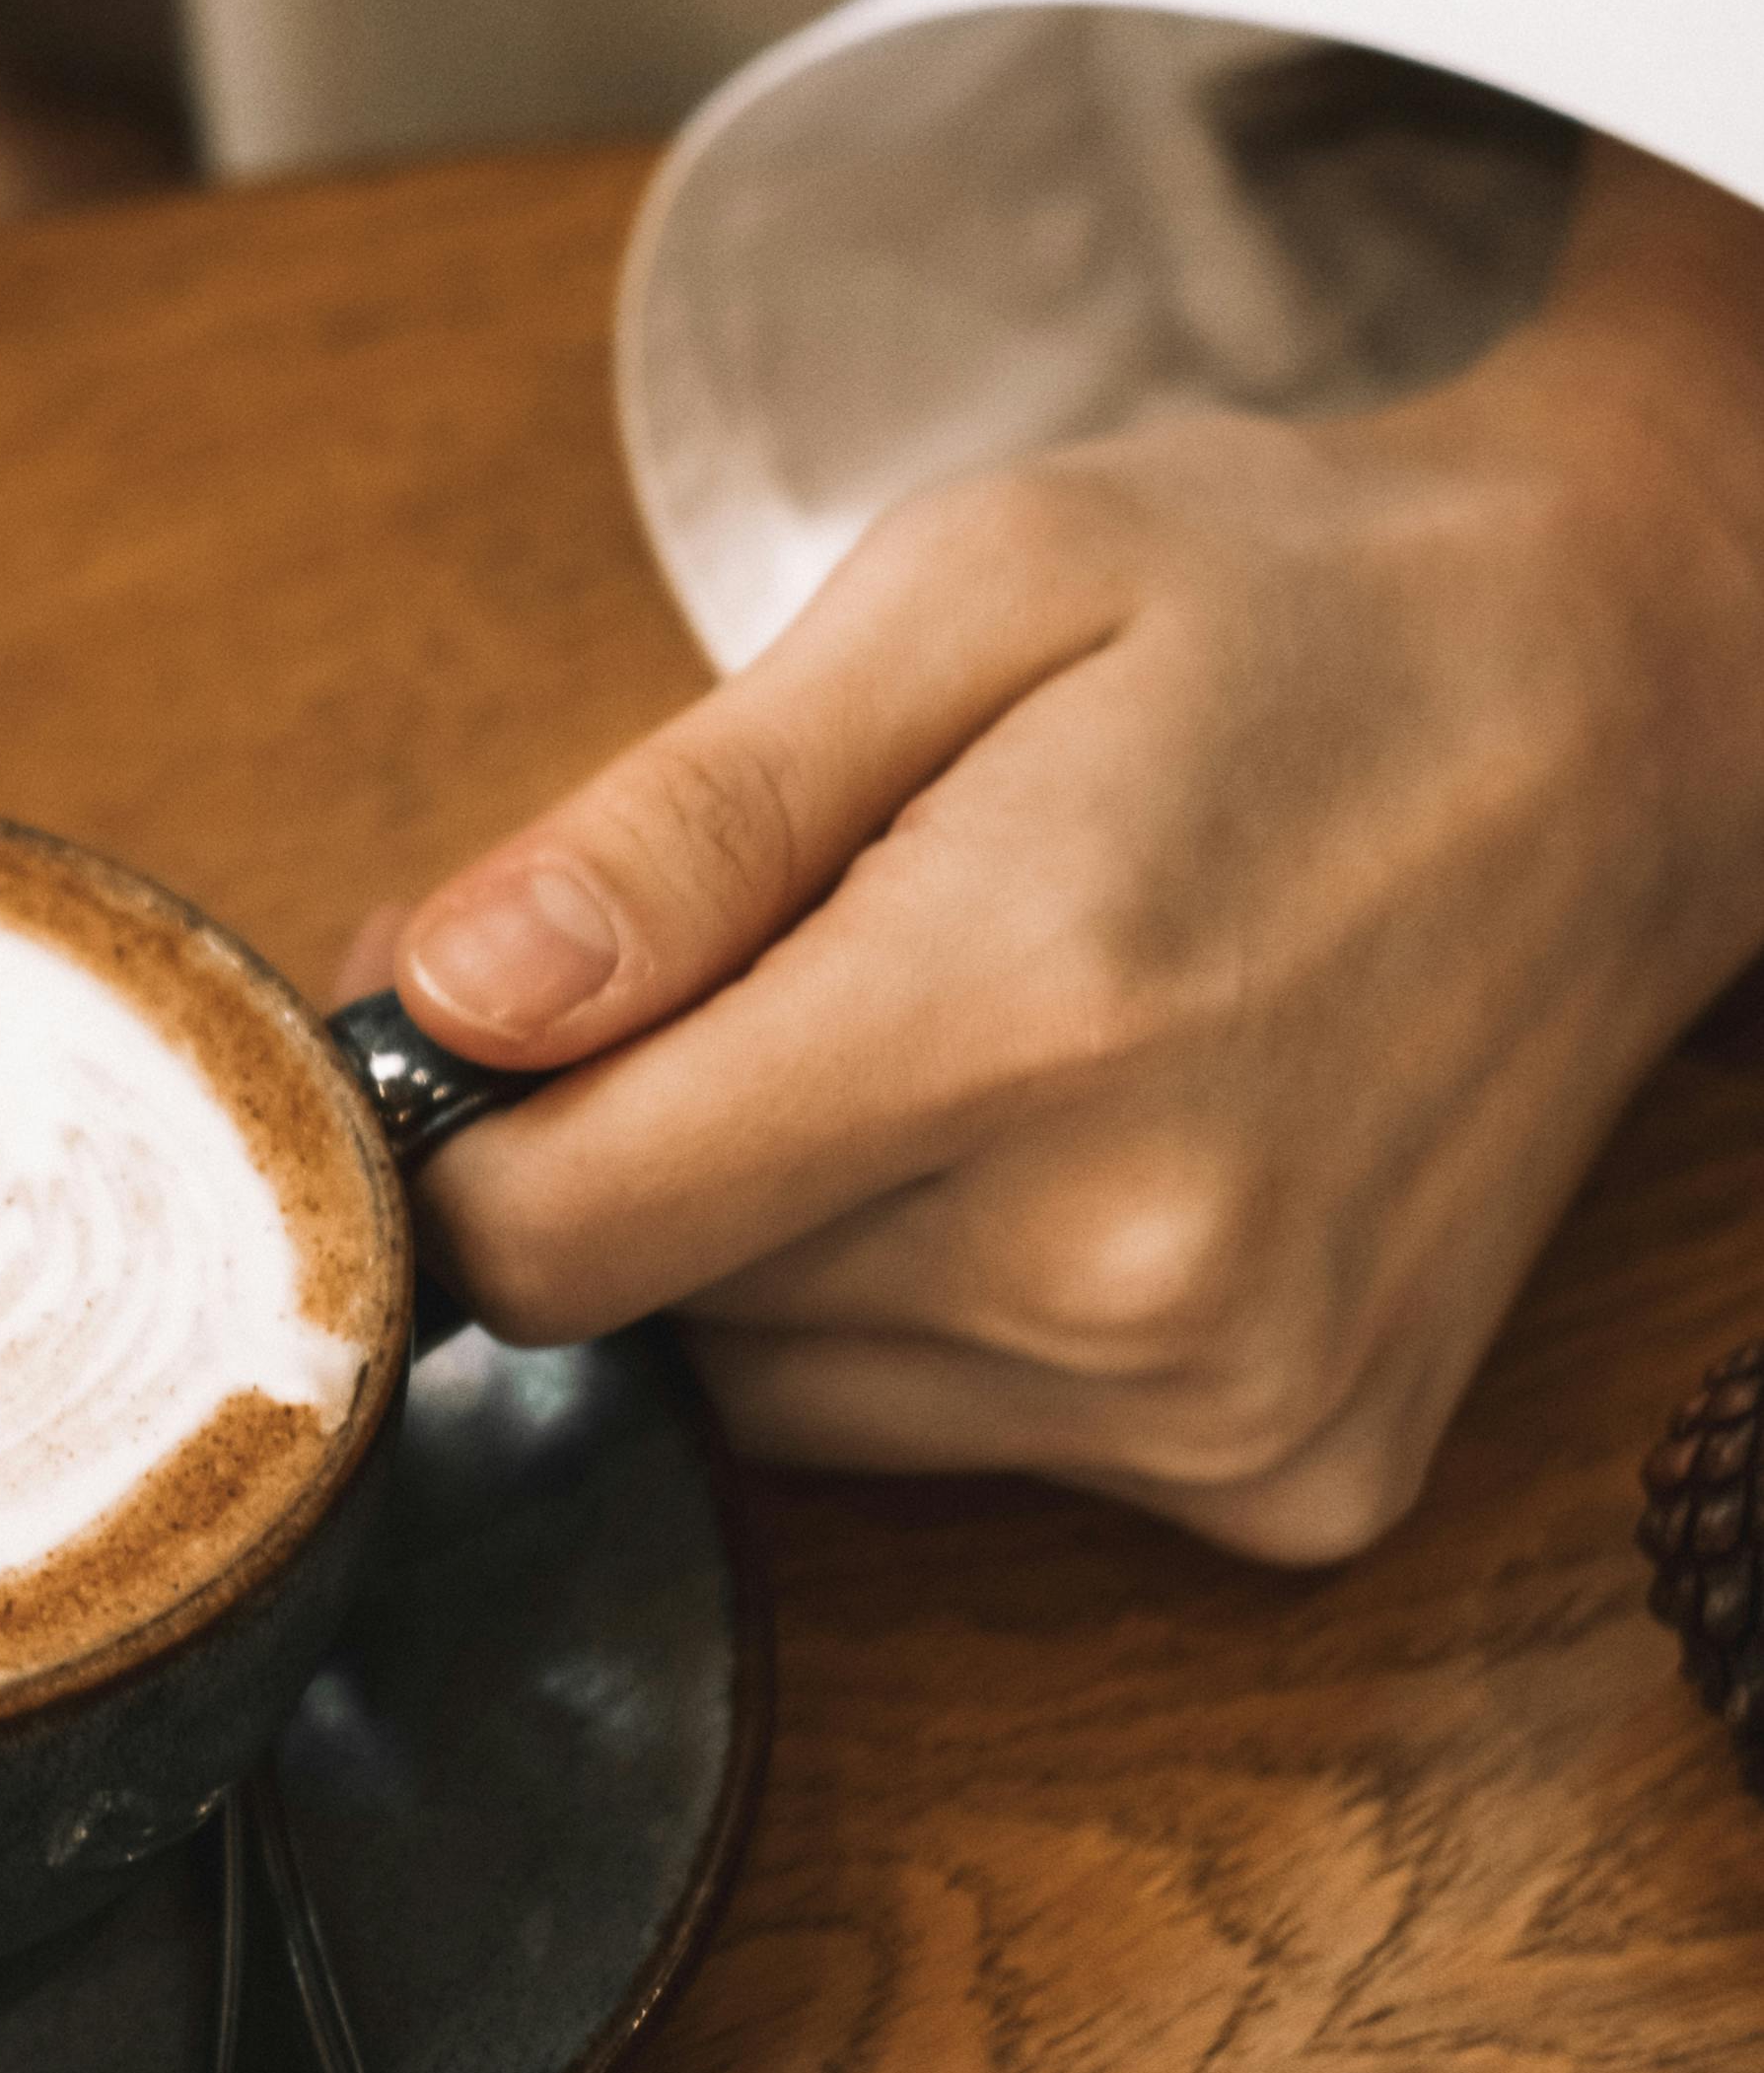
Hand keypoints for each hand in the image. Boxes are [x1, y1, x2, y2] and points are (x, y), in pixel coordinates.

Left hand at [348, 144, 1763, 1557]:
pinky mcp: (1294, 1482)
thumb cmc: (1283, 612)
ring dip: (804, 1247)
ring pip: (797, 1401)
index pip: (553, 1235)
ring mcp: (1227, 1403)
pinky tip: (1096, 1143)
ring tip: (979, 1032)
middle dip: (664, 1147)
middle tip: (808, 955)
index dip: (461, 1136)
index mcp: (1019, 1015)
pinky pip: (973, 1449)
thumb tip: (438, 995)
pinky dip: (965, 1321)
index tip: (490, 1025)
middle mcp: (1129, 1265)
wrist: (1635, 709)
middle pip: (665, 1317)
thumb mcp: (960, 590)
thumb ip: (678, 825)